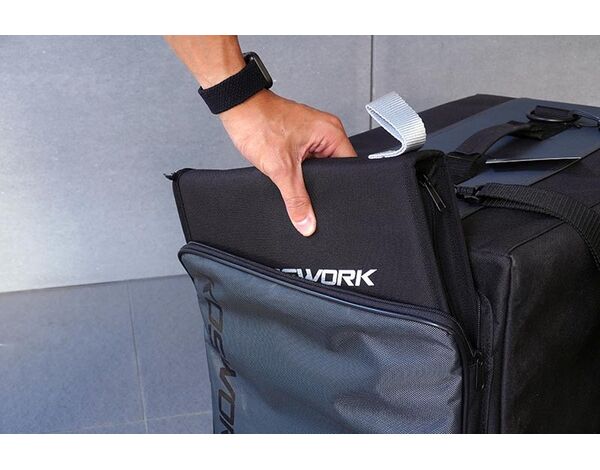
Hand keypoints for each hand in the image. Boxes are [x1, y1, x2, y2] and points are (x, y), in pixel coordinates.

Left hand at [219, 90, 356, 235]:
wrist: (238, 108)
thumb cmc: (260, 123)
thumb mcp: (281, 169)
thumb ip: (296, 200)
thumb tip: (307, 222)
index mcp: (332, 133)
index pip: (349, 167)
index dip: (342, 186)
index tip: (333, 200)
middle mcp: (325, 131)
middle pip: (334, 168)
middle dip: (322, 183)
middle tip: (308, 189)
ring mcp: (312, 134)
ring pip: (319, 166)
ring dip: (307, 175)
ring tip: (293, 174)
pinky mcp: (299, 137)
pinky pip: (306, 160)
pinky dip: (298, 169)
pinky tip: (288, 170)